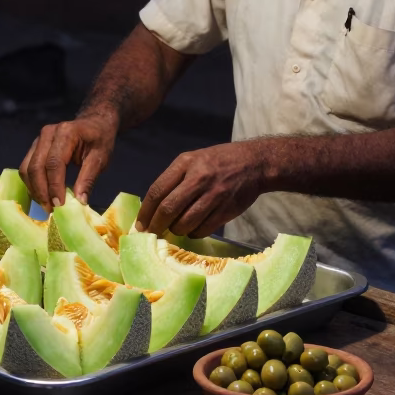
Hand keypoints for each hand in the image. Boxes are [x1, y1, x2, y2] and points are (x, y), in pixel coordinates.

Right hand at [20, 113, 118, 211]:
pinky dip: (32, 184)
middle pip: (36, 166)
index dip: (54, 186)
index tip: (59, 205)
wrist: (94, 123)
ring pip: (27, 168)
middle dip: (41, 191)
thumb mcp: (101, 158)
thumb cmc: (100, 140)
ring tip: (47, 206)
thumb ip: (88, 178)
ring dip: (34, 189)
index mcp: (66, 133)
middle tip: (51, 210)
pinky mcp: (34, 147)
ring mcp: (38, 140)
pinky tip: (42, 196)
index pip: (54, 163)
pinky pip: (27, 168)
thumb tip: (79, 202)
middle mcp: (48, 134)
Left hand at [136, 141, 268, 238]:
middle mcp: (199, 178)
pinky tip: (193, 228)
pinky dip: (193, 233)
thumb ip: (174, 180)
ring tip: (175, 228)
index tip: (139, 225)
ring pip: (185, 223)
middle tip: (152, 234)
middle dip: (156, 226)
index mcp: (186, 163)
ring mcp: (214, 195)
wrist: (254, 163)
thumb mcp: (193, 160)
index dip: (145, 212)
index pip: (157, 191)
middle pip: (168, 210)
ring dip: (175, 231)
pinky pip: (202, 230)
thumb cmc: (218, 161)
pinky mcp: (226, 210)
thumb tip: (153, 208)